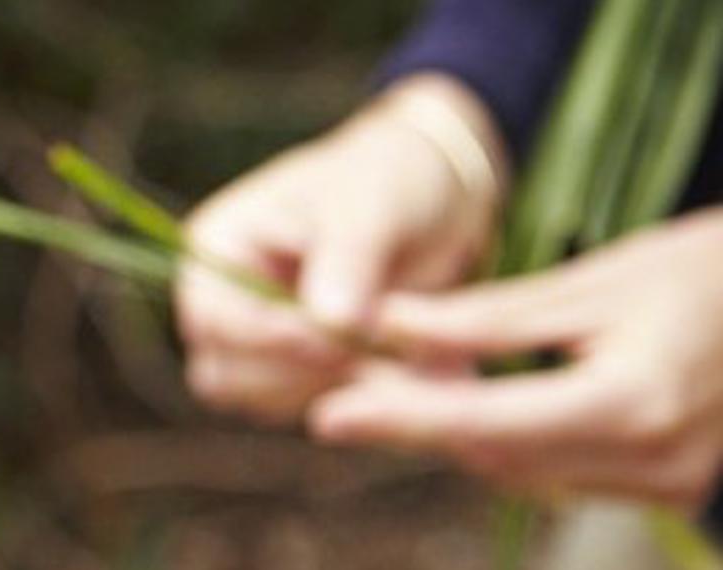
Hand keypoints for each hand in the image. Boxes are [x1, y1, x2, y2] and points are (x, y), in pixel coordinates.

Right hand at [176, 74, 502, 423]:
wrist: (435, 198)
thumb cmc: (389, 180)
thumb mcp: (370, 206)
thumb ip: (347, 262)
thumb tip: (332, 325)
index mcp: (217, 248)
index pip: (215, 320)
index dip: (272, 338)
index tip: (342, 340)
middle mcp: (224, 303)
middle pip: (228, 378)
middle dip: (304, 375)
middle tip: (383, 359)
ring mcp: (258, 343)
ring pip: (270, 403)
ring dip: (338, 393)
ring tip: (411, 363)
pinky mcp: (300, 372)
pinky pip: (314, 409)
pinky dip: (364, 401)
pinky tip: (414, 370)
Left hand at [311, 209, 722, 510]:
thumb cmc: (701, 272)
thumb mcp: (591, 283)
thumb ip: (486, 317)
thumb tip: (384, 326)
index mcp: (631, 401)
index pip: (485, 423)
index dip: (399, 419)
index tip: (326, 414)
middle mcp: (650, 460)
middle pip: (494, 455)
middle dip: (420, 418)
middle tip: (353, 381)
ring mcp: (663, 483)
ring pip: (520, 471)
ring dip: (462, 428)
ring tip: (412, 377)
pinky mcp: (666, 488)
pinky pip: (558, 471)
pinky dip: (511, 438)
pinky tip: (482, 396)